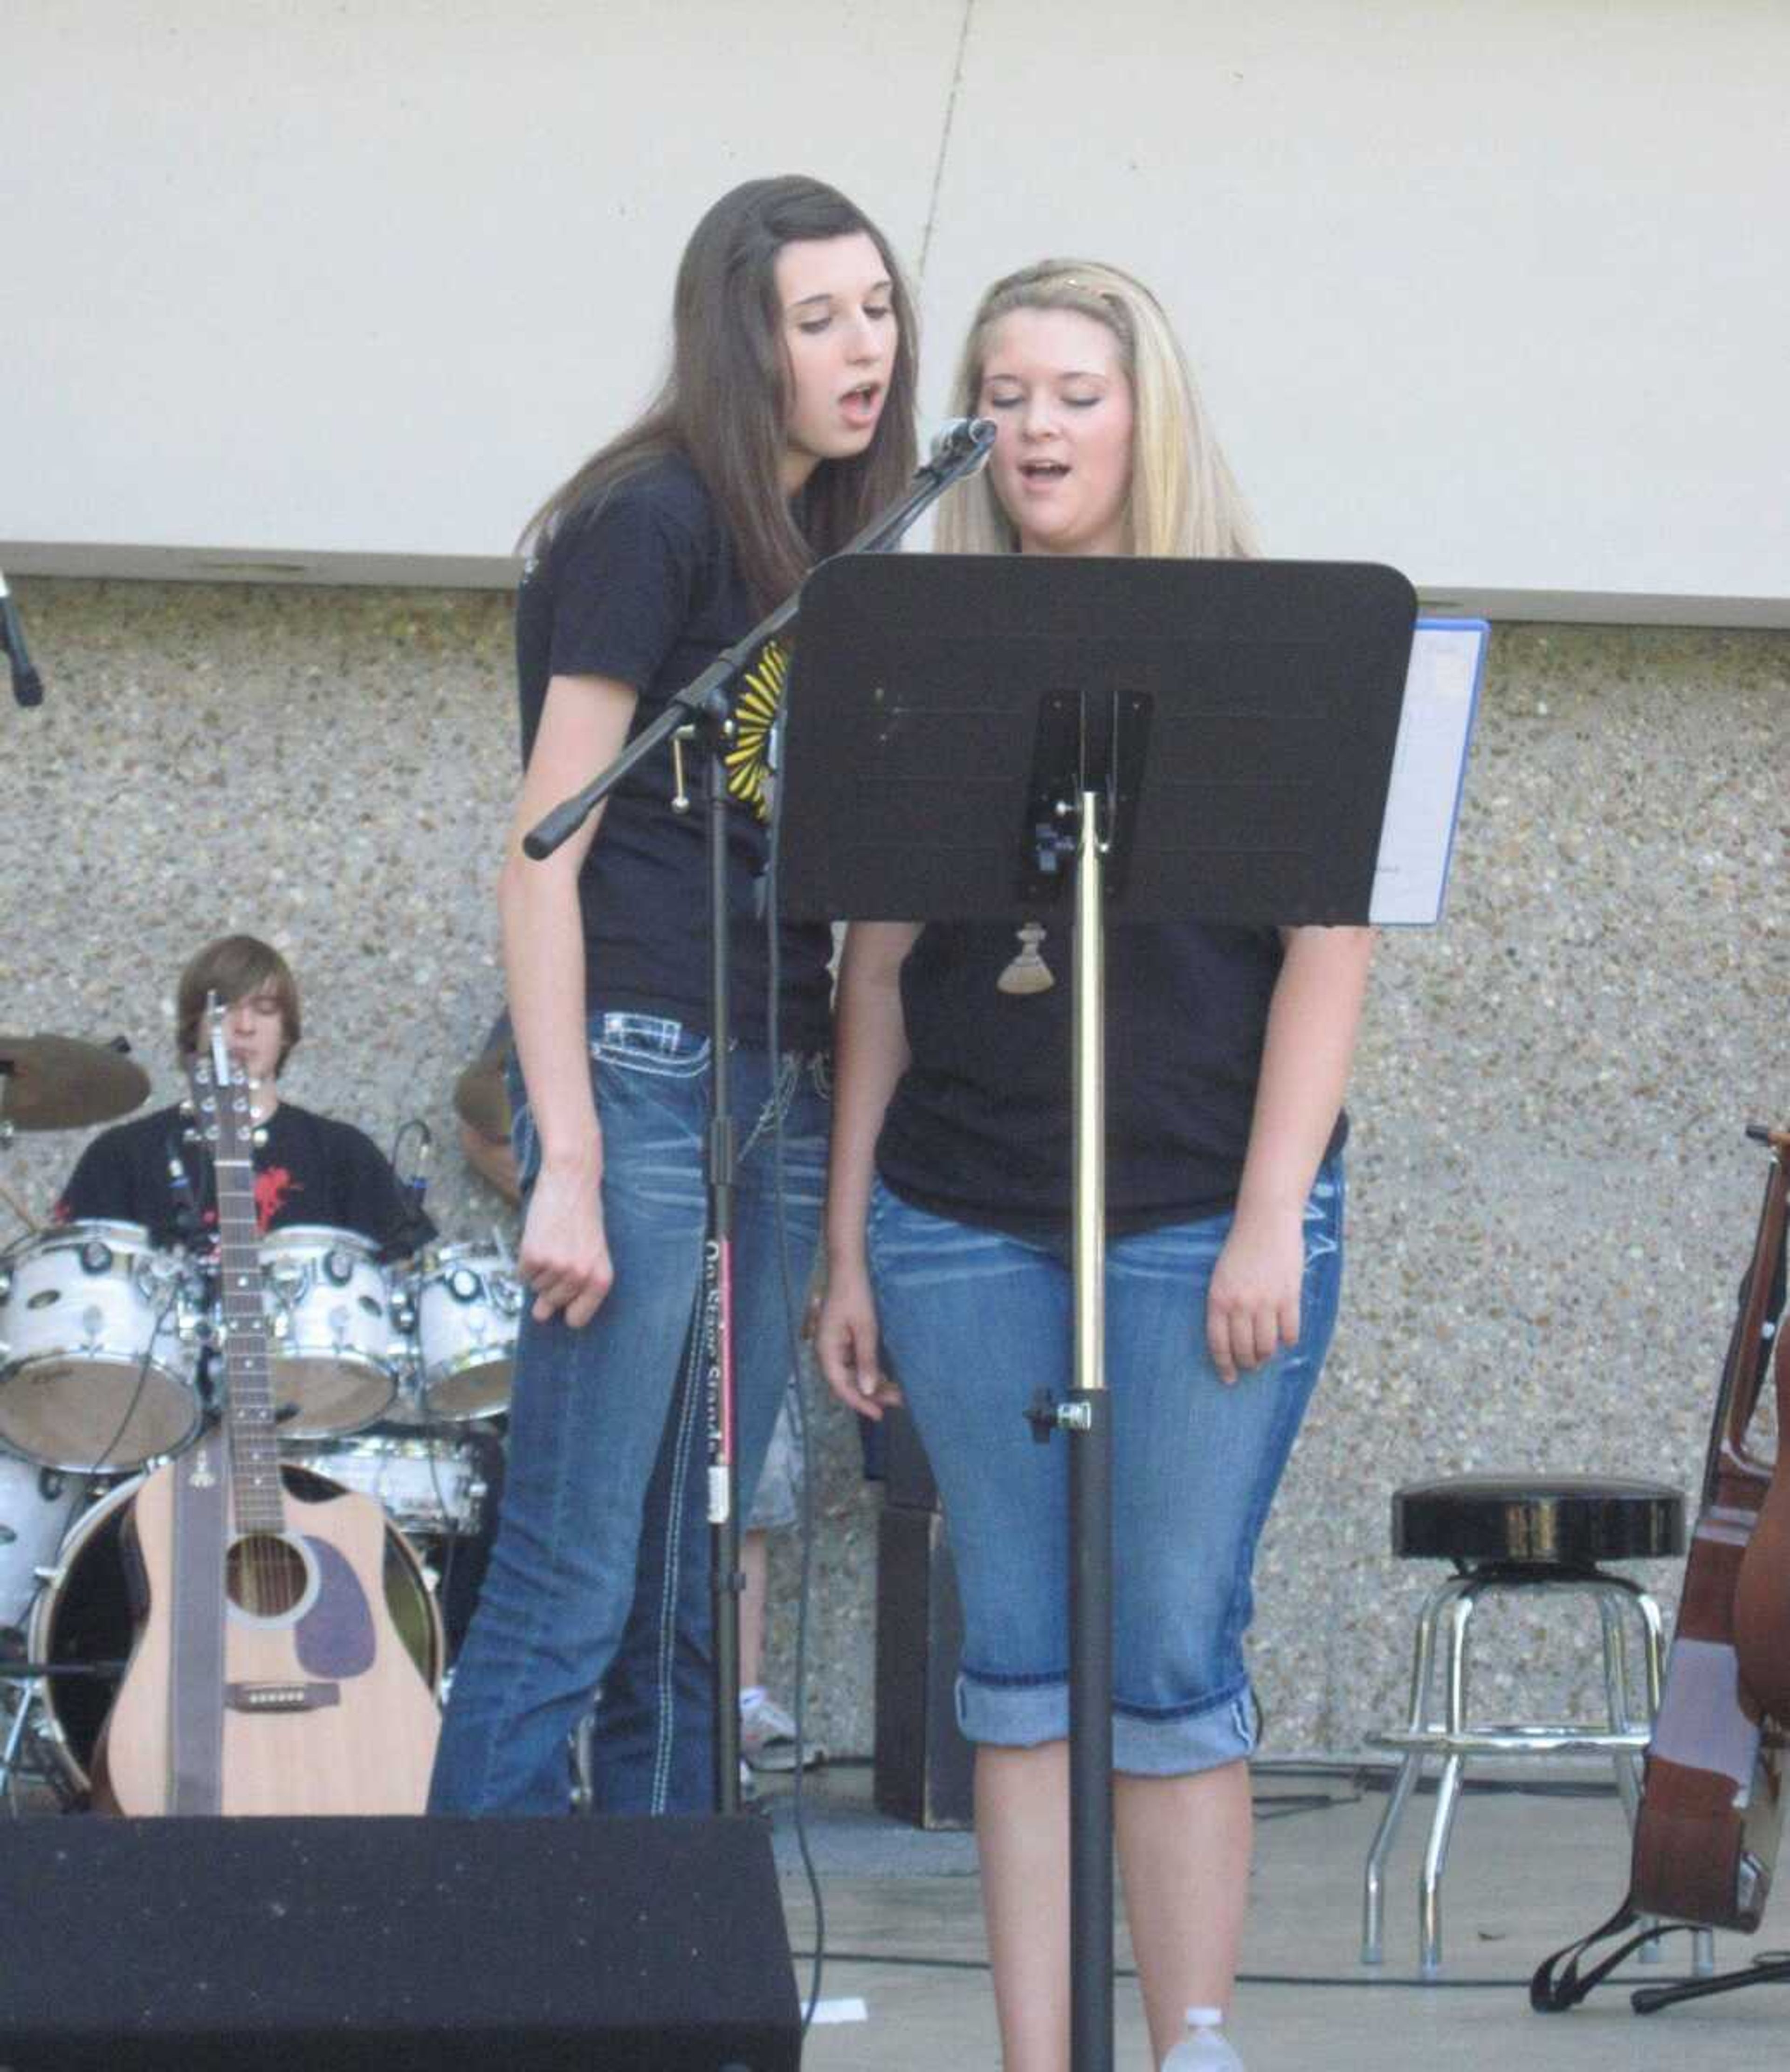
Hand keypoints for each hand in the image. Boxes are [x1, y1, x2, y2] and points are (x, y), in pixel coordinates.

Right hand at [517, 1163, 612, 1327]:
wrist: (571, 1181)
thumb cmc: (584, 1217)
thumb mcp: (590, 1254)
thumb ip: (573, 1287)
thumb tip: (540, 1315)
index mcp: (601, 1279)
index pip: (577, 1319)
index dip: (567, 1308)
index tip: (565, 1295)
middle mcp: (580, 1277)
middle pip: (553, 1302)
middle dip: (552, 1283)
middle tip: (561, 1253)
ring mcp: (556, 1268)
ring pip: (536, 1288)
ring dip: (540, 1269)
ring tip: (553, 1242)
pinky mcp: (533, 1256)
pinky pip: (522, 1275)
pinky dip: (526, 1260)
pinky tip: (540, 1239)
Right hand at [816, 1258, 902, 1420]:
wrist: (848, 1270)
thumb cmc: (855, 1295)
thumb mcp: (866, 1329)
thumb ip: (866, 1360)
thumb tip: (869, 1390)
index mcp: (825, 1351)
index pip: (841, 1386)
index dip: (860, 1403)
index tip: (879, 1414)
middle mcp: (826, 1352)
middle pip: (847, 1383)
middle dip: (871, 1394)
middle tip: (898, 1402)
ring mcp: (833, 1347)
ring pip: (852, 1375)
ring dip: (872, 1384)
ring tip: (897, 1393)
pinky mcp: (842, 1342)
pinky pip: (853, 1364)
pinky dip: (869, 1372)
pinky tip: (885, 1378)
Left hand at [1205, 1205, 1303, 1385]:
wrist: (1265, 1222)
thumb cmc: (1240, 1249)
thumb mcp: (1221, 1277)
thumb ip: (1224, 1306)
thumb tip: (1232, 1337)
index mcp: (1218, 1299)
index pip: (1218, 1344)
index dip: (1224, 1365)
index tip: (1228, 1378)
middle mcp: (1240, 1304)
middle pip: (1244, 1349)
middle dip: (1247, 1363)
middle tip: (1250, 1366)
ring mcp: (1266, 1302)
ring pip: (1267, 1346)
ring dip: (1267, 1356)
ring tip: (1266, 1355)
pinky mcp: (1289, 1297)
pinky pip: (1290, 1332)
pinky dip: (1288, 1341)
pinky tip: (1285, 1339)